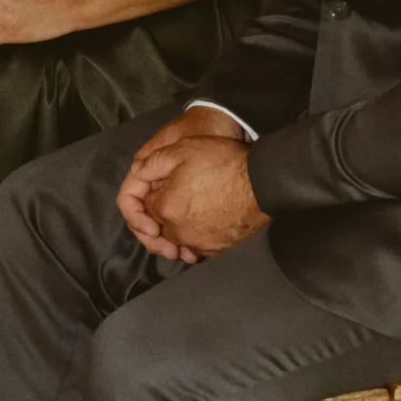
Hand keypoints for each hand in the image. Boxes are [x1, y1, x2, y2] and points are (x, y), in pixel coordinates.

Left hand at [117, 114, 266, 262]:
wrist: (263, 183)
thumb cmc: (223, 164)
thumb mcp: (183, 150)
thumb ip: (152, 163)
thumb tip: (137, 172)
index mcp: (165, 209)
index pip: (143, 207)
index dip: (150, 194)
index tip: (162, 184)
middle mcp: (178, 232)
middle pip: (159, 226)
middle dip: (161, 214)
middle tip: (176, 197)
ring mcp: (199, 243)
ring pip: (178, 239)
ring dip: (178, 228)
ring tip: (190, 210)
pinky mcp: (218, 249)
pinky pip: (198, 247)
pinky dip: (196, 238)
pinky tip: (205, 222)